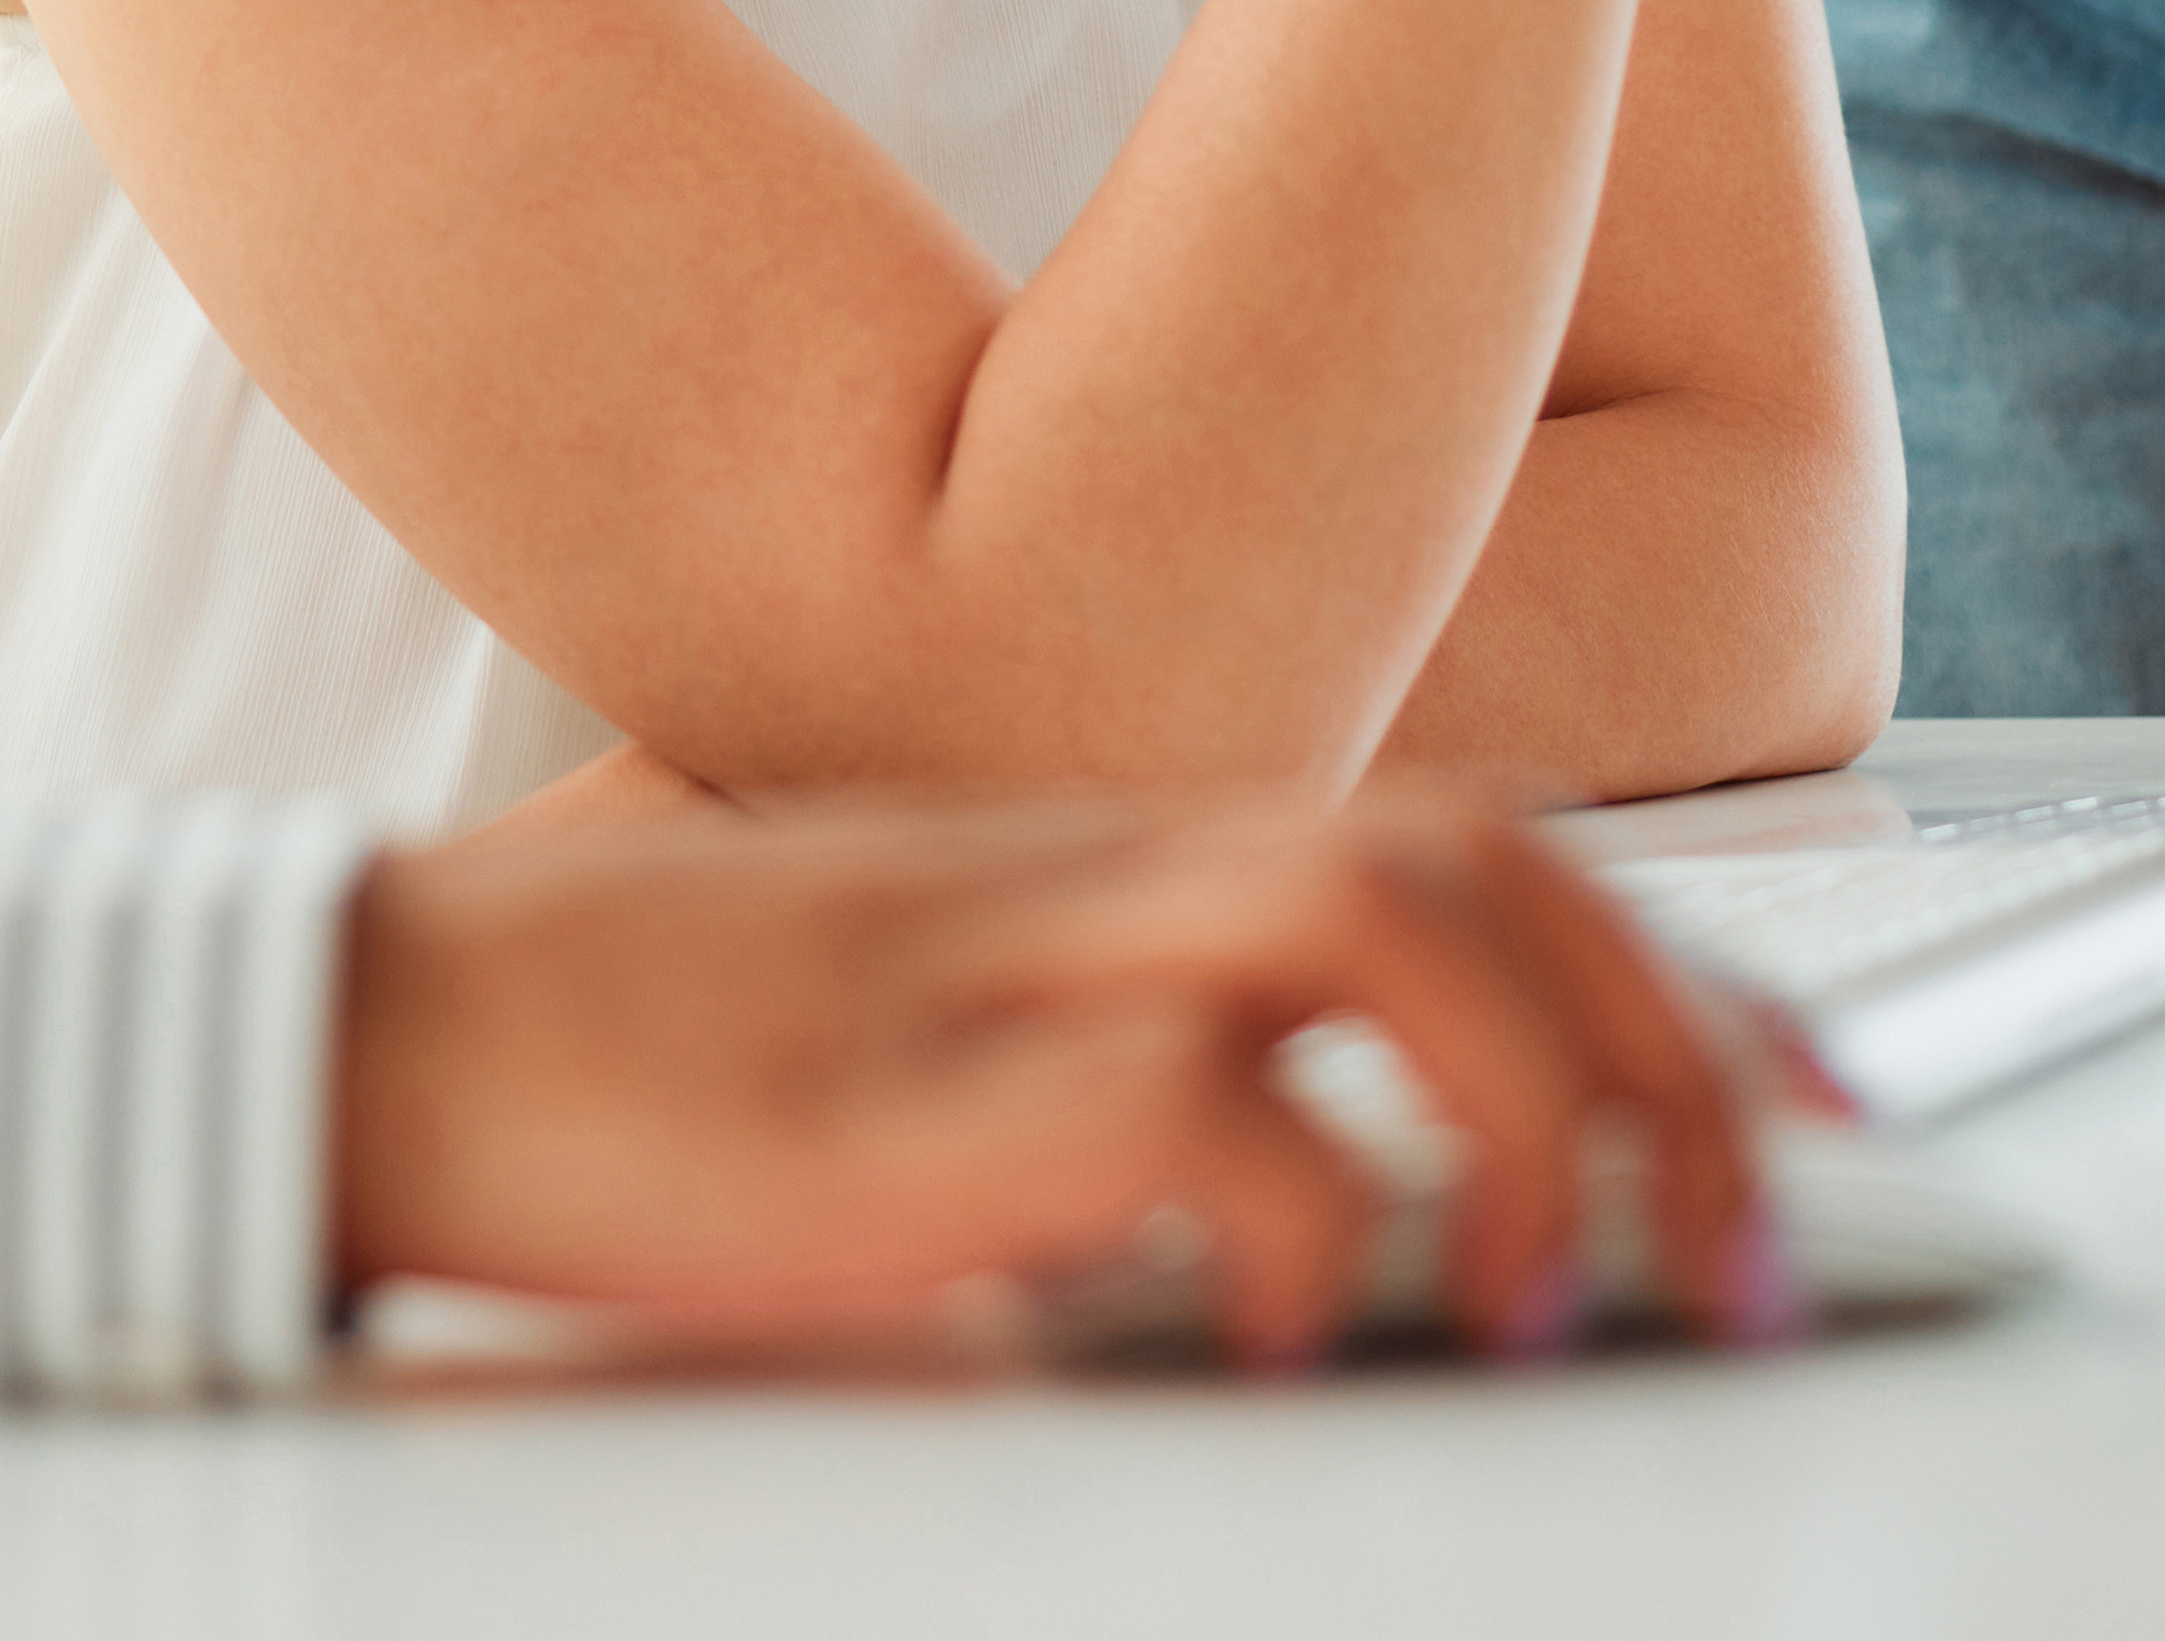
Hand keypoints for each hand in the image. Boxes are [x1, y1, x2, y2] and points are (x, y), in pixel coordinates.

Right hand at [331, 789, 1784, 1366]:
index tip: (1797, 1119)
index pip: (1468, 837)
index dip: (1668, 969)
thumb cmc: (624, 1050)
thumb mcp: (918, 1022)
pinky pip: (1178, 1106)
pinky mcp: (900, 1099)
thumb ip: (1105, 1062)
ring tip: (1569, 1290)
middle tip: (1759, 1238)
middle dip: (1675, 1042)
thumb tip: (1297, 1200)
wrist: (367, 1020)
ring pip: (1378, 920)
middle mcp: (1088, 871)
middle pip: (1480, 859)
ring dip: (1536, 1105)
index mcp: (1104, 857)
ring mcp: (999, 964)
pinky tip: (1304, 1326)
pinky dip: (1296, 1212)